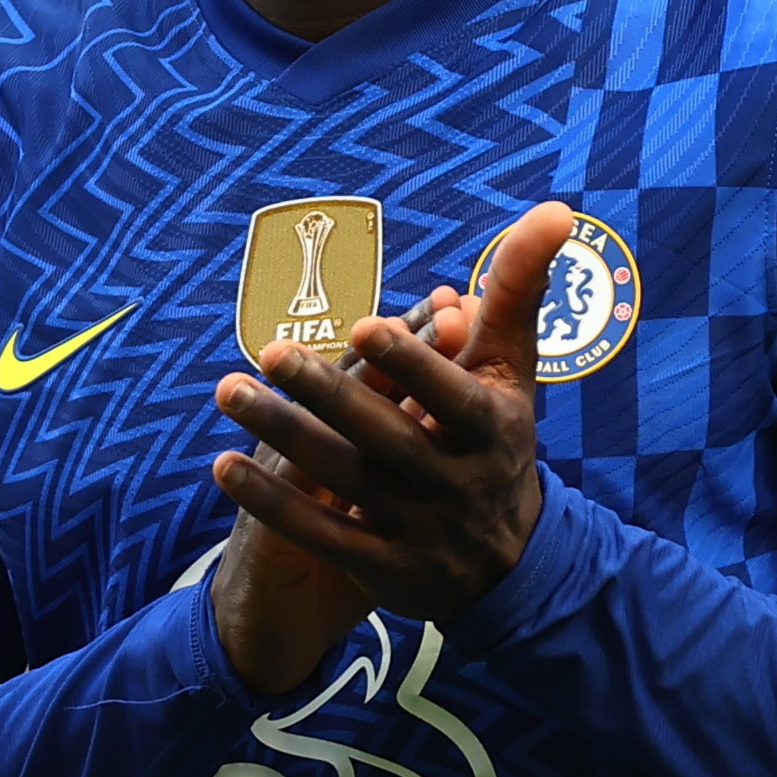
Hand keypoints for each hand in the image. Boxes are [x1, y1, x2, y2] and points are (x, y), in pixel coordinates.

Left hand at [210, 201, 571, 627]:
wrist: (508, 566)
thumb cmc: (498, 440)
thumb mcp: (514, 371)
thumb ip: (519, 293)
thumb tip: (552, 209)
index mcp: (491, 427)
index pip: (451, 394)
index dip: (411, 363)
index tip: (366, 326)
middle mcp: (455, 481)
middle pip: (386, 435)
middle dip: (329, 394)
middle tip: (271, 353)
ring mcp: (418, 529)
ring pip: (343, 478)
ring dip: (281, 435)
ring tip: (228, 391)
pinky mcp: (382, 567)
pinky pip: (319, 533)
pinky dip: (271, 502)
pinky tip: (224, 465)